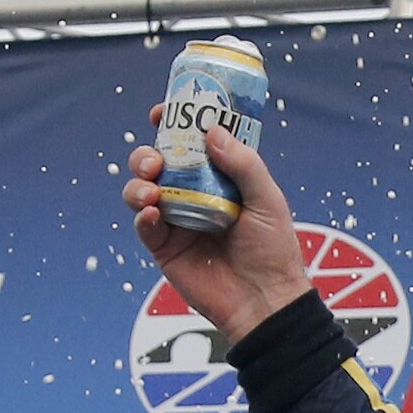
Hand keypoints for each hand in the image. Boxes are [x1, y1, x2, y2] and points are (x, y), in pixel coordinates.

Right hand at [124, 120, 313, 347]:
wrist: (265, 301)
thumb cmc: (274, 251)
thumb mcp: (267, 200)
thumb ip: (244, 164)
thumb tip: (212, 131)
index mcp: (219, 179)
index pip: (191, 143)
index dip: (173, 124)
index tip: (160, 112)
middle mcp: (193, 194)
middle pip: (158, 163)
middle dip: (147, 154)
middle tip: (156, 159)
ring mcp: (176, 219)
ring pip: (141, 189)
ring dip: (138, 183)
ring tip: (151, 190)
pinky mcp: (164, 247)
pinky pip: (143, 225)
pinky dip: (142, 215)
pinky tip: (152, 213)